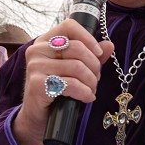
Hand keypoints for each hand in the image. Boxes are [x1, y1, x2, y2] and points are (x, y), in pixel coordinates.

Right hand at [13, 21, 113, 144]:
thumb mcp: (74, 70)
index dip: (89, 38)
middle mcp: (37, 50)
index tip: (98, 54)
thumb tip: (109, 45)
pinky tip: (87, 98)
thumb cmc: (57, 90)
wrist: (38, 117)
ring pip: (77, 67)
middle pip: (77, 48)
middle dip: (94, 66)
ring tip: (91, 90)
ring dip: (91, 82)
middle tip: (96, 79)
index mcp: (45, 41)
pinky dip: (85, 92)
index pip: (69, 26)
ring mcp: (35, 67)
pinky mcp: (37, 84)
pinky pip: (71, 84)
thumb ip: (91, 56)